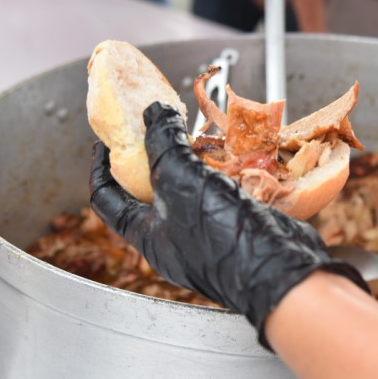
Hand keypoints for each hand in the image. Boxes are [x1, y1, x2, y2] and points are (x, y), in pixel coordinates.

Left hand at [89, 102, 367, 347]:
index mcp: (148, 236)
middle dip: (154, 156)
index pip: (107, 200)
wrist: (277, 266)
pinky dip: (225, 170)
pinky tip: (231, 153)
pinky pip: (224, 192)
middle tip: (158, 127)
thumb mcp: (179, 179)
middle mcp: (174, 239)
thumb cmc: (220, 234)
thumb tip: (154, 112)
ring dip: (194, 160)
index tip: (105, 139)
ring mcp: (208, 233)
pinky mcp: (238, 224)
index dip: (100, 167)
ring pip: (192, 188)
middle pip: (151, 190)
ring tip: (196, 133)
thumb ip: (163, 142)